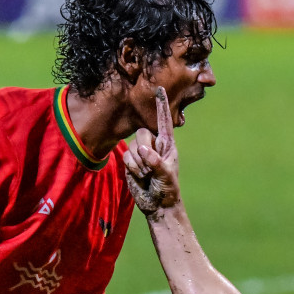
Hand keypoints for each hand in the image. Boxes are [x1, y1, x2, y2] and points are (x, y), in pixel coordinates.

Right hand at [122, 87, 179, 216]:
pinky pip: (125, 157)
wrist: (157, 204)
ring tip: (147, 175)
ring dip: (138, 164)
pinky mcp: (131, 161)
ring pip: (132, 146)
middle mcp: (154, 145)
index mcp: (167, 144)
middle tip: (151, 168)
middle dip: (144, 151)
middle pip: (142, 133)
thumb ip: (156, 163)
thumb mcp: (165, 177)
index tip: (160, 89)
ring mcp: (142, 152)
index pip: (164, 121)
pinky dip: (132, 168)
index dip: (161, 105)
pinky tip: (140, 177)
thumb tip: (144, 150)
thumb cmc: (167, 190)